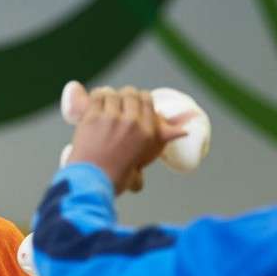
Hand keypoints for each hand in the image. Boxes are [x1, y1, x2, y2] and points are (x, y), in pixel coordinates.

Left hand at [66, 85, 188, 194]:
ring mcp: (112, 118)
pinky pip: (96, 96)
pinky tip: (93, 102)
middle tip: (117, 103)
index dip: (139, 98)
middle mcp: (133, 122)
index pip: (147, 99)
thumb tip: (184, 131)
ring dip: (108, 96)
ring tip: (104, 104)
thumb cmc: (116, 176)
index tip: (132, 103)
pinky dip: (95, 97)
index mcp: (148, 132)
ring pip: (112, 93)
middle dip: (124, 96)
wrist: (92, 182)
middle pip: (131, 93)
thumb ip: (159, 144)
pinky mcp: (93, 117)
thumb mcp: (144, 159)